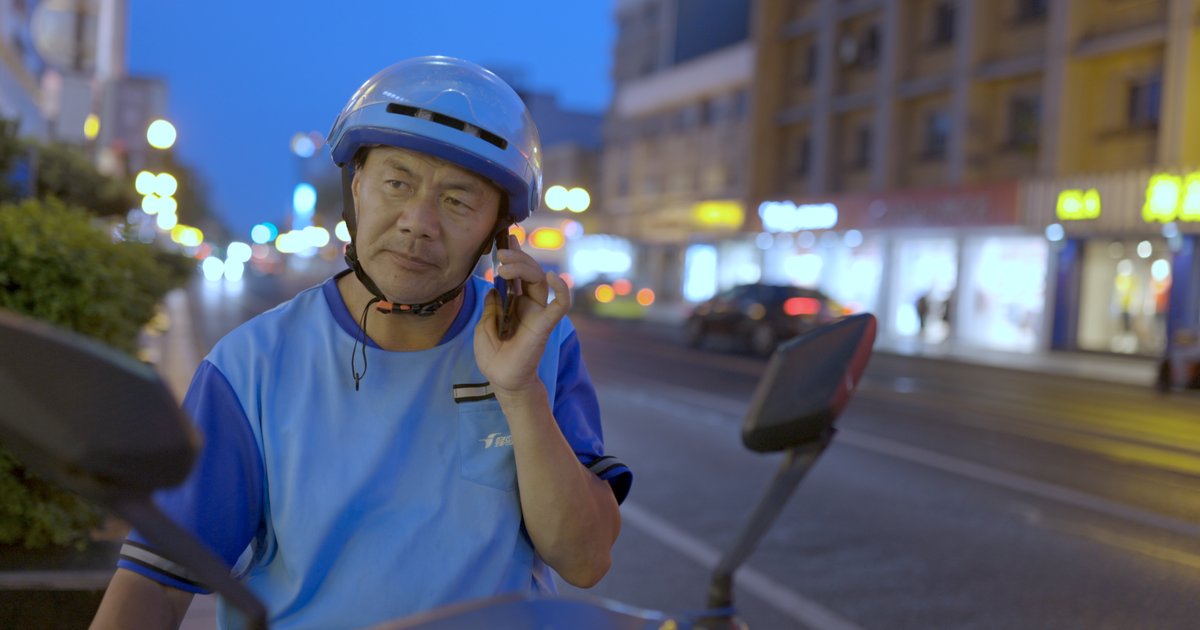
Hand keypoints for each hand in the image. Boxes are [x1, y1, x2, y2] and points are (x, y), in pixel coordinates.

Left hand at [474, 235, 571, 394]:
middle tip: (499, 254)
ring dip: (525, 267)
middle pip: (529, 272)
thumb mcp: (483, 328)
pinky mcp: (545, 325)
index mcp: (514, 303)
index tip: (504, 240)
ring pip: (540, 280)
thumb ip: (491, 307)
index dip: (514, 256)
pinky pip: (560, 305)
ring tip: (505, 266)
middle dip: (516, 259)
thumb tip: (494, 289)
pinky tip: (552, 277)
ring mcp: (538, 313)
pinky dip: (561, 289)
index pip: (517, 274)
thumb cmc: (495, 358)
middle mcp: (528, 304)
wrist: (503, 382)